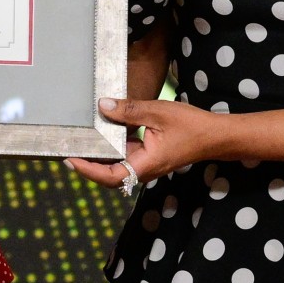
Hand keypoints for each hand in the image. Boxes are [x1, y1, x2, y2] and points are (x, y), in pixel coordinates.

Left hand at [61, 97, 219, 189]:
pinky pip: (126, 153)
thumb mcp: (157, 112)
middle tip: (68, 148)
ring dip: (100, 154)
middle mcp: (143, 169)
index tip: (70, 160)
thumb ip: (129, 110)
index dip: (87, 170)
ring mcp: (146, 163)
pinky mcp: (149, 155)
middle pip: (109, 174)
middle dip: (88, 164)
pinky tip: (105, 128)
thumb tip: (102, 106)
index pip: (109, 176)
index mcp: (145, 164)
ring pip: (117, 164)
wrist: (215, 135)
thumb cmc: (191, 125)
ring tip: (81, 138)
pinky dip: (114, 144)